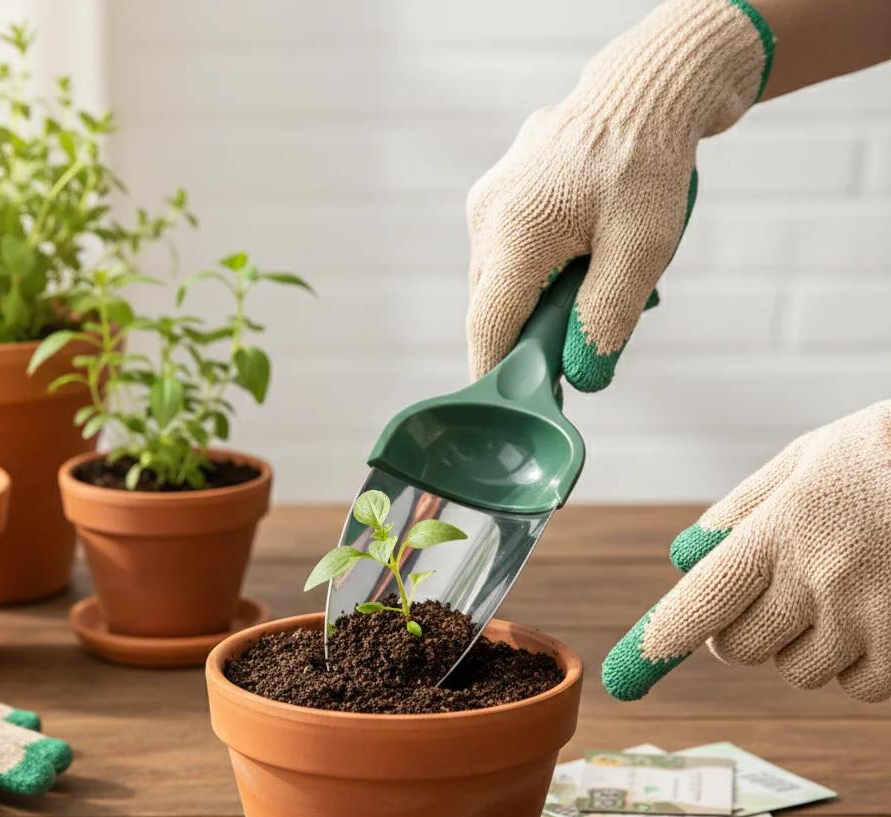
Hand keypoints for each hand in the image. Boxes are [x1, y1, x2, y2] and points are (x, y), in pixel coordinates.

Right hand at [466, 0, 772, 390]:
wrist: (645, 90)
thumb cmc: (647, 164)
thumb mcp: (641, 251)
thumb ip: (606, 319)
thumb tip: (582, 378)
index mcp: (514, 235)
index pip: (487, 329)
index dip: (495, 376)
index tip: (507, 408)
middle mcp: (488, 219)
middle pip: (495, 308)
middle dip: (534, 333)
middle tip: (585, 338)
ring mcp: (489, 204)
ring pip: (503, 281)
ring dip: (543, 298)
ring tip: (597, 275)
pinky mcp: (499, 196)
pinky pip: (510, 252)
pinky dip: (541, 269)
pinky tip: (583, 251)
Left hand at [603, 402, 890, 703]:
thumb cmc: (881, 455)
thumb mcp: (803, 460)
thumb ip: (739, 508)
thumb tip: (686, 556)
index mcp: (781, 529)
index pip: (702, 601)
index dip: (661, 640)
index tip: (628, 672)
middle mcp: (820, 579)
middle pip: (739, 649)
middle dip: (738, 633)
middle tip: (764, 600)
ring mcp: (871, 618)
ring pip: (797, 671)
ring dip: (801, 647)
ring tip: (836, 594)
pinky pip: (857, 686)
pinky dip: (856, 665)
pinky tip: (874, 616)